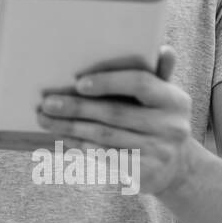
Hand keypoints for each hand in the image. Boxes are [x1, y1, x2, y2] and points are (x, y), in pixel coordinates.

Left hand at [35, 45, 193, 196]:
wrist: (177, 168)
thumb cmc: (159, 121)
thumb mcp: (164, 98)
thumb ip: (158, 74)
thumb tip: (164, 49)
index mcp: (175, 100)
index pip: (141, 84)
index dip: (109, 82)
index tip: (79, 83)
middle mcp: (171, 126)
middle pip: (115, 113)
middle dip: (76, 107)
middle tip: (47, 102)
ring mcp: (159, 152)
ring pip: (104, 136)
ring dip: (69, 127)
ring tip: (44, 119)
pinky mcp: (144, 173)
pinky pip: (104, 155)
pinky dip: (79, 144)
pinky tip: (62, 135)